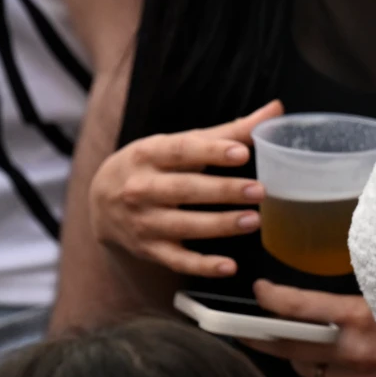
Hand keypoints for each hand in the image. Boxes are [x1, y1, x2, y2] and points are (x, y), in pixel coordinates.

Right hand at [89, 101, 281, 276]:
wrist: (99, 202)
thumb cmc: (152, 165)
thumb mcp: (179, 143)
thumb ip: (229, 131)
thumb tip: (275, 109)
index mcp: (149, 154)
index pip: (181, 151)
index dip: (211, 152)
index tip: (242, 153)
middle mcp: (141, 188)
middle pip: (184, 190)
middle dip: (223, 191)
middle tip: (259, 190)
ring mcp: (143, 222)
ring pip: (183, 226)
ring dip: (219, 225)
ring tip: (253, 221)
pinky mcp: (149, 249)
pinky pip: (176, 260)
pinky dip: (202, 266)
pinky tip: (229, 266)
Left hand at [241, 281, 375, 376]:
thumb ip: (371, 297)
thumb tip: (345, 296)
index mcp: (361, 318)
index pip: (299, 308)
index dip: (273, 298)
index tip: (260, 291)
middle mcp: (354, 353)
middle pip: (291, 348)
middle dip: (264, 338)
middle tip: (245, 330)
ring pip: (320, 372)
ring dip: (318, 359)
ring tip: (336, 345)